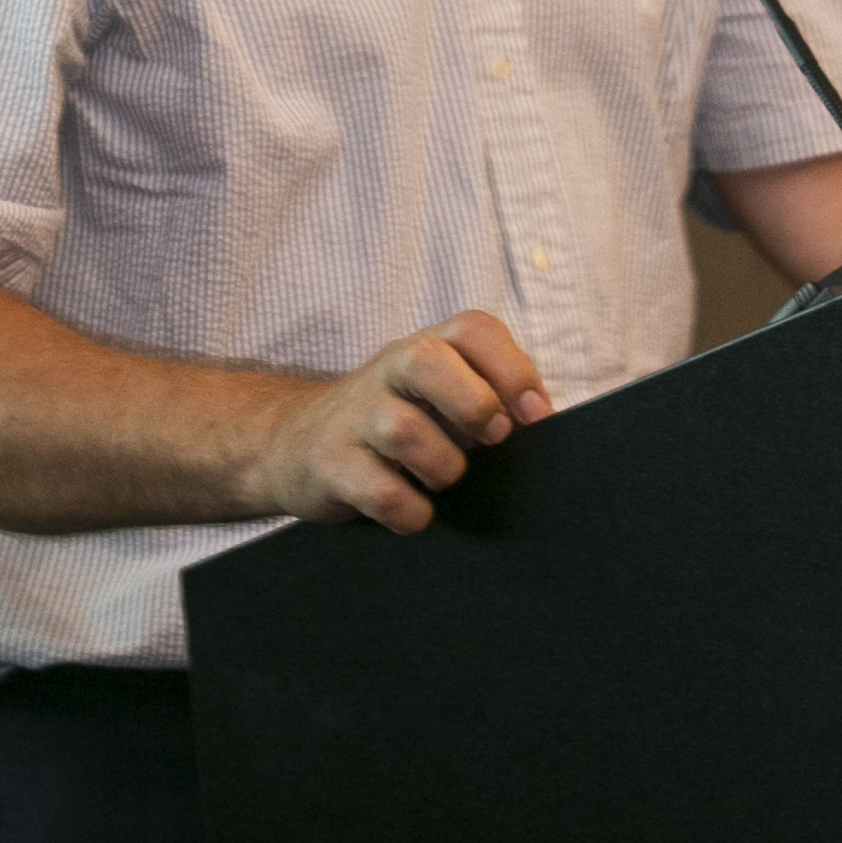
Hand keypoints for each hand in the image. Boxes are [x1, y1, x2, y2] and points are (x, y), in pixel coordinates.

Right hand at [257, 311, 552, 534]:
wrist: (294, 443)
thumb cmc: (391, 422)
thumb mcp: (435, 394)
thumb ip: (486, 398)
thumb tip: (547, 427)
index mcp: (426, 348)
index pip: (473, 329)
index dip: (513, 368)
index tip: (536, 415)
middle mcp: (387, 370)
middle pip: (427, 358)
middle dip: (473, 403)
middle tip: (493, 440)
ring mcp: (354, 415)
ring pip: (403, 430)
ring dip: (442, 466)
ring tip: (446, 480)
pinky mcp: (330, 463)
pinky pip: (379, 490)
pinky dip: (411, 511)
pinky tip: (416, 513)